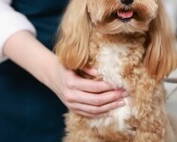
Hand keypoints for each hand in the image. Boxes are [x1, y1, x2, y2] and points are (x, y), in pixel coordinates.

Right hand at [3, 31, 127, 117]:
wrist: (51, 74)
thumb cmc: (65, 65)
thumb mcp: (73, 62)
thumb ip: (86, 66)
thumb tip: (98, 72)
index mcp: (71, 82)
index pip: (94, 87)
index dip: (108, 87)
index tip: (119, 84)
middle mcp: (71, 95)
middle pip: (96, 100)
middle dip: (113, 97)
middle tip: (125, 93)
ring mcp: (71, 104)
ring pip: (94, 110)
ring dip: (110, 106)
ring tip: (122, 102)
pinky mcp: (72, 109)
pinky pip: (89, 114)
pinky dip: (101, 113)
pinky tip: (111, 109)